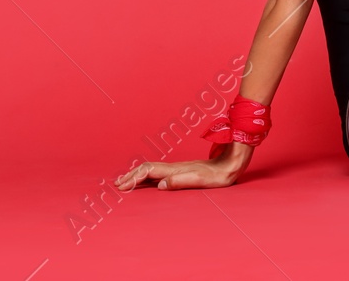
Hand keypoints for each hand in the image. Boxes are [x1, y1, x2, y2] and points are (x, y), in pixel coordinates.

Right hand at [115, 142, 250, 191]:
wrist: (232, 160)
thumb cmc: (219, 174)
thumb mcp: (202, 180)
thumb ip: (181, 181)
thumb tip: (160, 185)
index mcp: (176, 170)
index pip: (148, 172)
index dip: (134, 179)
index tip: (121, 187)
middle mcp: (175, 167)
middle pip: (147, 169)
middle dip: (131, 176)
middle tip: (116, 185)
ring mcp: (178, 167)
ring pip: (152, 169)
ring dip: (137, 175)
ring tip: (125, 180)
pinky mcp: (183, 170)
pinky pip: (159, 171)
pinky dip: (147, 175)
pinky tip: (146, 179)